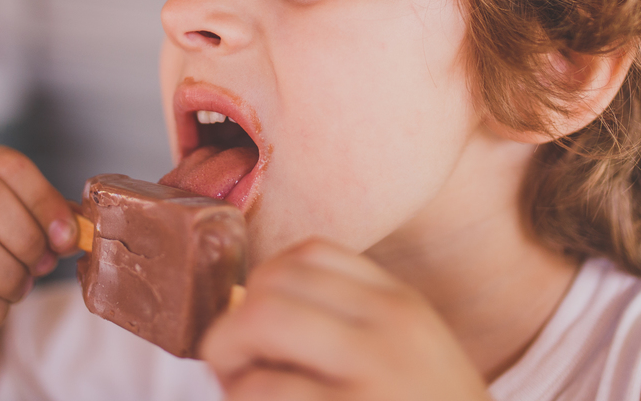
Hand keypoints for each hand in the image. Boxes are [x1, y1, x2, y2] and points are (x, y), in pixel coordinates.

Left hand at [200, 239, 491, 400]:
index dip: (265, 288)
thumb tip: (251, 313)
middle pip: (273, 281)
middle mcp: (390, 327)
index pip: (311, 253)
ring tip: (242, 395)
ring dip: (228, 363)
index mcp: (402, 306)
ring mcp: (372, 374)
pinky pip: (261, 390)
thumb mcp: (412, 360)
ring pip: (257, 321)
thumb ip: (353, 328)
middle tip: (234, 370)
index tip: (262, 331)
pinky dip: (242, 399)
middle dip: (232, 325)